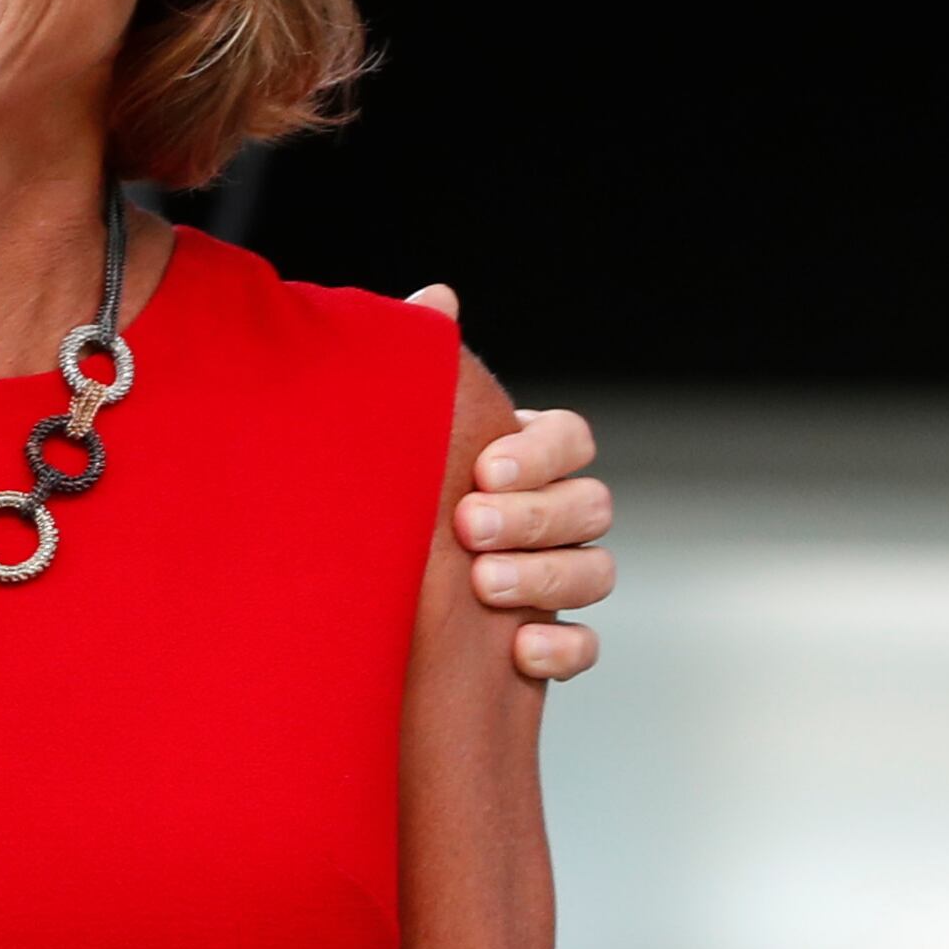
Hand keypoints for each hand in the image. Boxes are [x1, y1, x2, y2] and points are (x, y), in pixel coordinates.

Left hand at [408, 286, 613, 681]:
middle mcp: (554, 514)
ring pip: (597, 571)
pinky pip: (585, 647)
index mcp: (526, 458)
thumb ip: (420, 368)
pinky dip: (563, 649)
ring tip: (483, 583)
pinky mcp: (546, 641)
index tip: (486, 468)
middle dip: (535, 516)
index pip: (570, 439)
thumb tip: (435, 298)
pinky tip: (519, 651)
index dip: (540, 454)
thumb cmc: (382, 495)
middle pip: (591, 505)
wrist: (352, 594)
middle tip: (470, 526)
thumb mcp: (397, 434)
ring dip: (546, 577)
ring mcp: (557, 578)